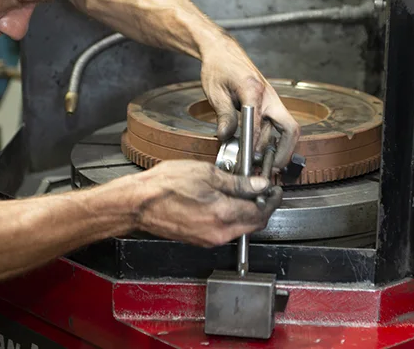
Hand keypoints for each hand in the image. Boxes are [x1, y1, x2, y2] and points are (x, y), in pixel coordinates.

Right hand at [131, 160, 281, 246]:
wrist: (138, 203)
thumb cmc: (165, 185)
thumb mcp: (206, 173)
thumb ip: (237, 182)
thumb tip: (259, 185)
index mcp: (224, 215)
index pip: (261, 212)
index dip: (272, 200)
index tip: (275, 190)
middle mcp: (219, 233)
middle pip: (253, 224)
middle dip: (261, 207)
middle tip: (263, 190)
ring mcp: (209, 239)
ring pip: (240, 228)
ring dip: (246, 212)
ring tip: (243, 192)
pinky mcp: (200, 240)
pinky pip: (225, 231)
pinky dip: (232, 217)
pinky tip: (225, 202)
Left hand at [199, 38, 300, 168]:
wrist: (223, 52)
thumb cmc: (219, 67)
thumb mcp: (215, 92)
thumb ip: (223, 115)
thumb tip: (226, 137)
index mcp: (254, 90)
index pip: (260, 122)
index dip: (255, 143)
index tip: (249, 158)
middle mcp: (269, 96)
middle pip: (290, 128)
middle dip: (284, 151)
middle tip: (272, 168)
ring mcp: (272, 100)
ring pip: (285, 129)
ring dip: (277, 148)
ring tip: (262, 163)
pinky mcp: (270, 104)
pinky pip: (277, 125)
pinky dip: (271, 139)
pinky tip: (259, 149)